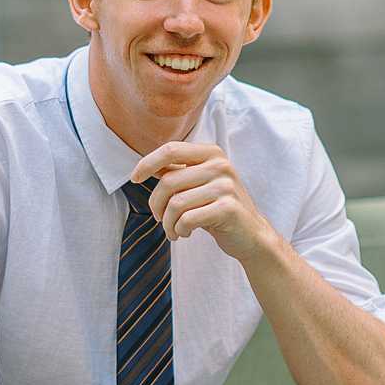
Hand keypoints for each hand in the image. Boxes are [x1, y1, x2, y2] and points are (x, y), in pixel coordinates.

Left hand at [129, 142, 274, 263]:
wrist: (251, 235)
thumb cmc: (218, 208)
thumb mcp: (199, 184)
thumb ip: (177, 172)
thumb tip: (147, 166)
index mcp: (212, 153)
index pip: (170, 150)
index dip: (147, 163)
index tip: (134, 178)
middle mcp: (221, 165)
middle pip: (168, 182)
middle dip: (156, 205)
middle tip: (159, 218)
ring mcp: (226, 186)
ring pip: (176, 204)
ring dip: (168, 223)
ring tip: (173, 230)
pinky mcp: (228, 208)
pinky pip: (188, 219)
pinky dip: (179, 230)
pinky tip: (184, 233)